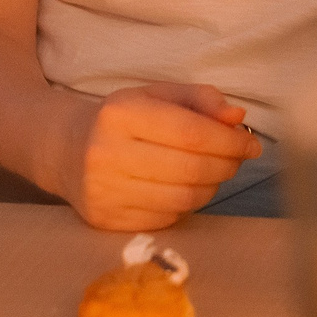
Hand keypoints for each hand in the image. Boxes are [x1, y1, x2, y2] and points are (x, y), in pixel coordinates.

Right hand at [58, 82, 261, 232]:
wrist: (65, 150)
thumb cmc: (121, 118)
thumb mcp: (156, 94)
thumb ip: (200, 99)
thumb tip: (237, 117)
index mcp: (120, 114)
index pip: (190, 133)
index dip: (229, 141)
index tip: (251, 143)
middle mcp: (106, 154)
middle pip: (190, 169)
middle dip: (226, 165)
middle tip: (237, 159)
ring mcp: (103, 192)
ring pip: (182, 199)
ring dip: (211, 187)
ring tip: (213, 172)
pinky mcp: (105, 221)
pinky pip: (166, 219)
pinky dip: (187, 205)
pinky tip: (186, 189)